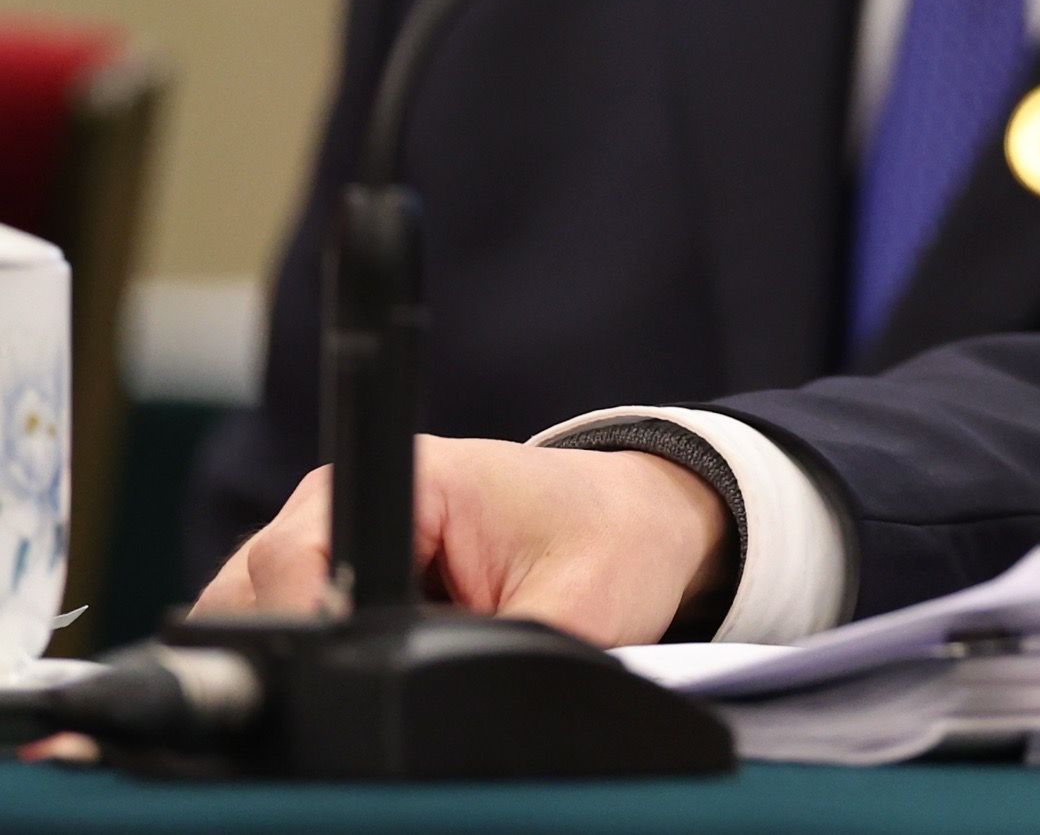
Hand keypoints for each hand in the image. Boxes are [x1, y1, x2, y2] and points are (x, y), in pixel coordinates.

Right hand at [194, 437, 729, 645]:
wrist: (636, 525)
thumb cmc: (613, 542)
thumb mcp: (582, 605)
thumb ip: (506, 653)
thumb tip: (456, 710)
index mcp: (406, 479)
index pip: (292, 557)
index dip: (307, 625)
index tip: (351, 665)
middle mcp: (349, 498)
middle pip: (253, 589)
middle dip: (304, 647)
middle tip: (386, 668)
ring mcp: (331, 534)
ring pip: (254, 612)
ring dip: (311, 650)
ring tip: (398, 652)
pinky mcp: (332, 572)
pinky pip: (282, 623)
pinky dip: (318, 652)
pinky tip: (378, 655)